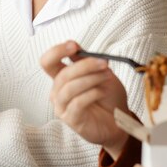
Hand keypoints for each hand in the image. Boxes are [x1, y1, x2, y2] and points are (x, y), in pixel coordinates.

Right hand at [41, 41, 130, 158]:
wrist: (119, 120)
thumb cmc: (108, 96)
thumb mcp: (99, 73)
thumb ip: (86, 61)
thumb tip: (76, 46)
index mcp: (61, 77)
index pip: (48, 62)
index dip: (57, 52)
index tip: (74, 46)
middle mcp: (58, 92)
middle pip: (62, 75)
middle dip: (85, 66)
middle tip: (103, 62)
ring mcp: (62, 107)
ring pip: (69, 88)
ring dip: (90, 79)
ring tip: (107, 76)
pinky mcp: (71, 120)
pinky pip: (77, 103)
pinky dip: (92, 94)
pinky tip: (102, 92)